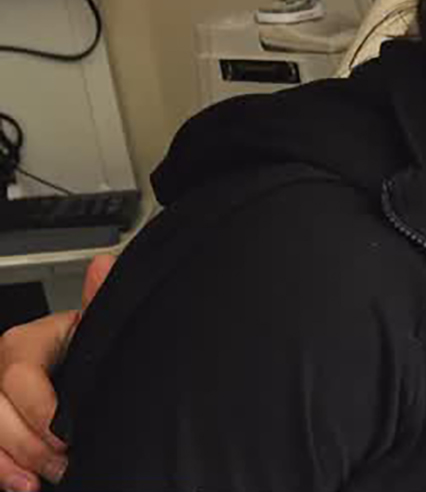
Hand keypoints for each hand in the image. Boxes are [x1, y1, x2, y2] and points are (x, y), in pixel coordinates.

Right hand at [0, 254, 114, 490]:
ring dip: (11, 461)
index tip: (68, 434)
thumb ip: (98, 303)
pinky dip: (1, 470)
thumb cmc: (81, 350)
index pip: (18, 373)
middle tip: (63, 462)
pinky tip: (21, 483)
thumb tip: (105, 266)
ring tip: (42, 478)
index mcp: (23, 343)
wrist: (75, 370)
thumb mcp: (92, 329)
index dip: (41, 409)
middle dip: (29, 443)